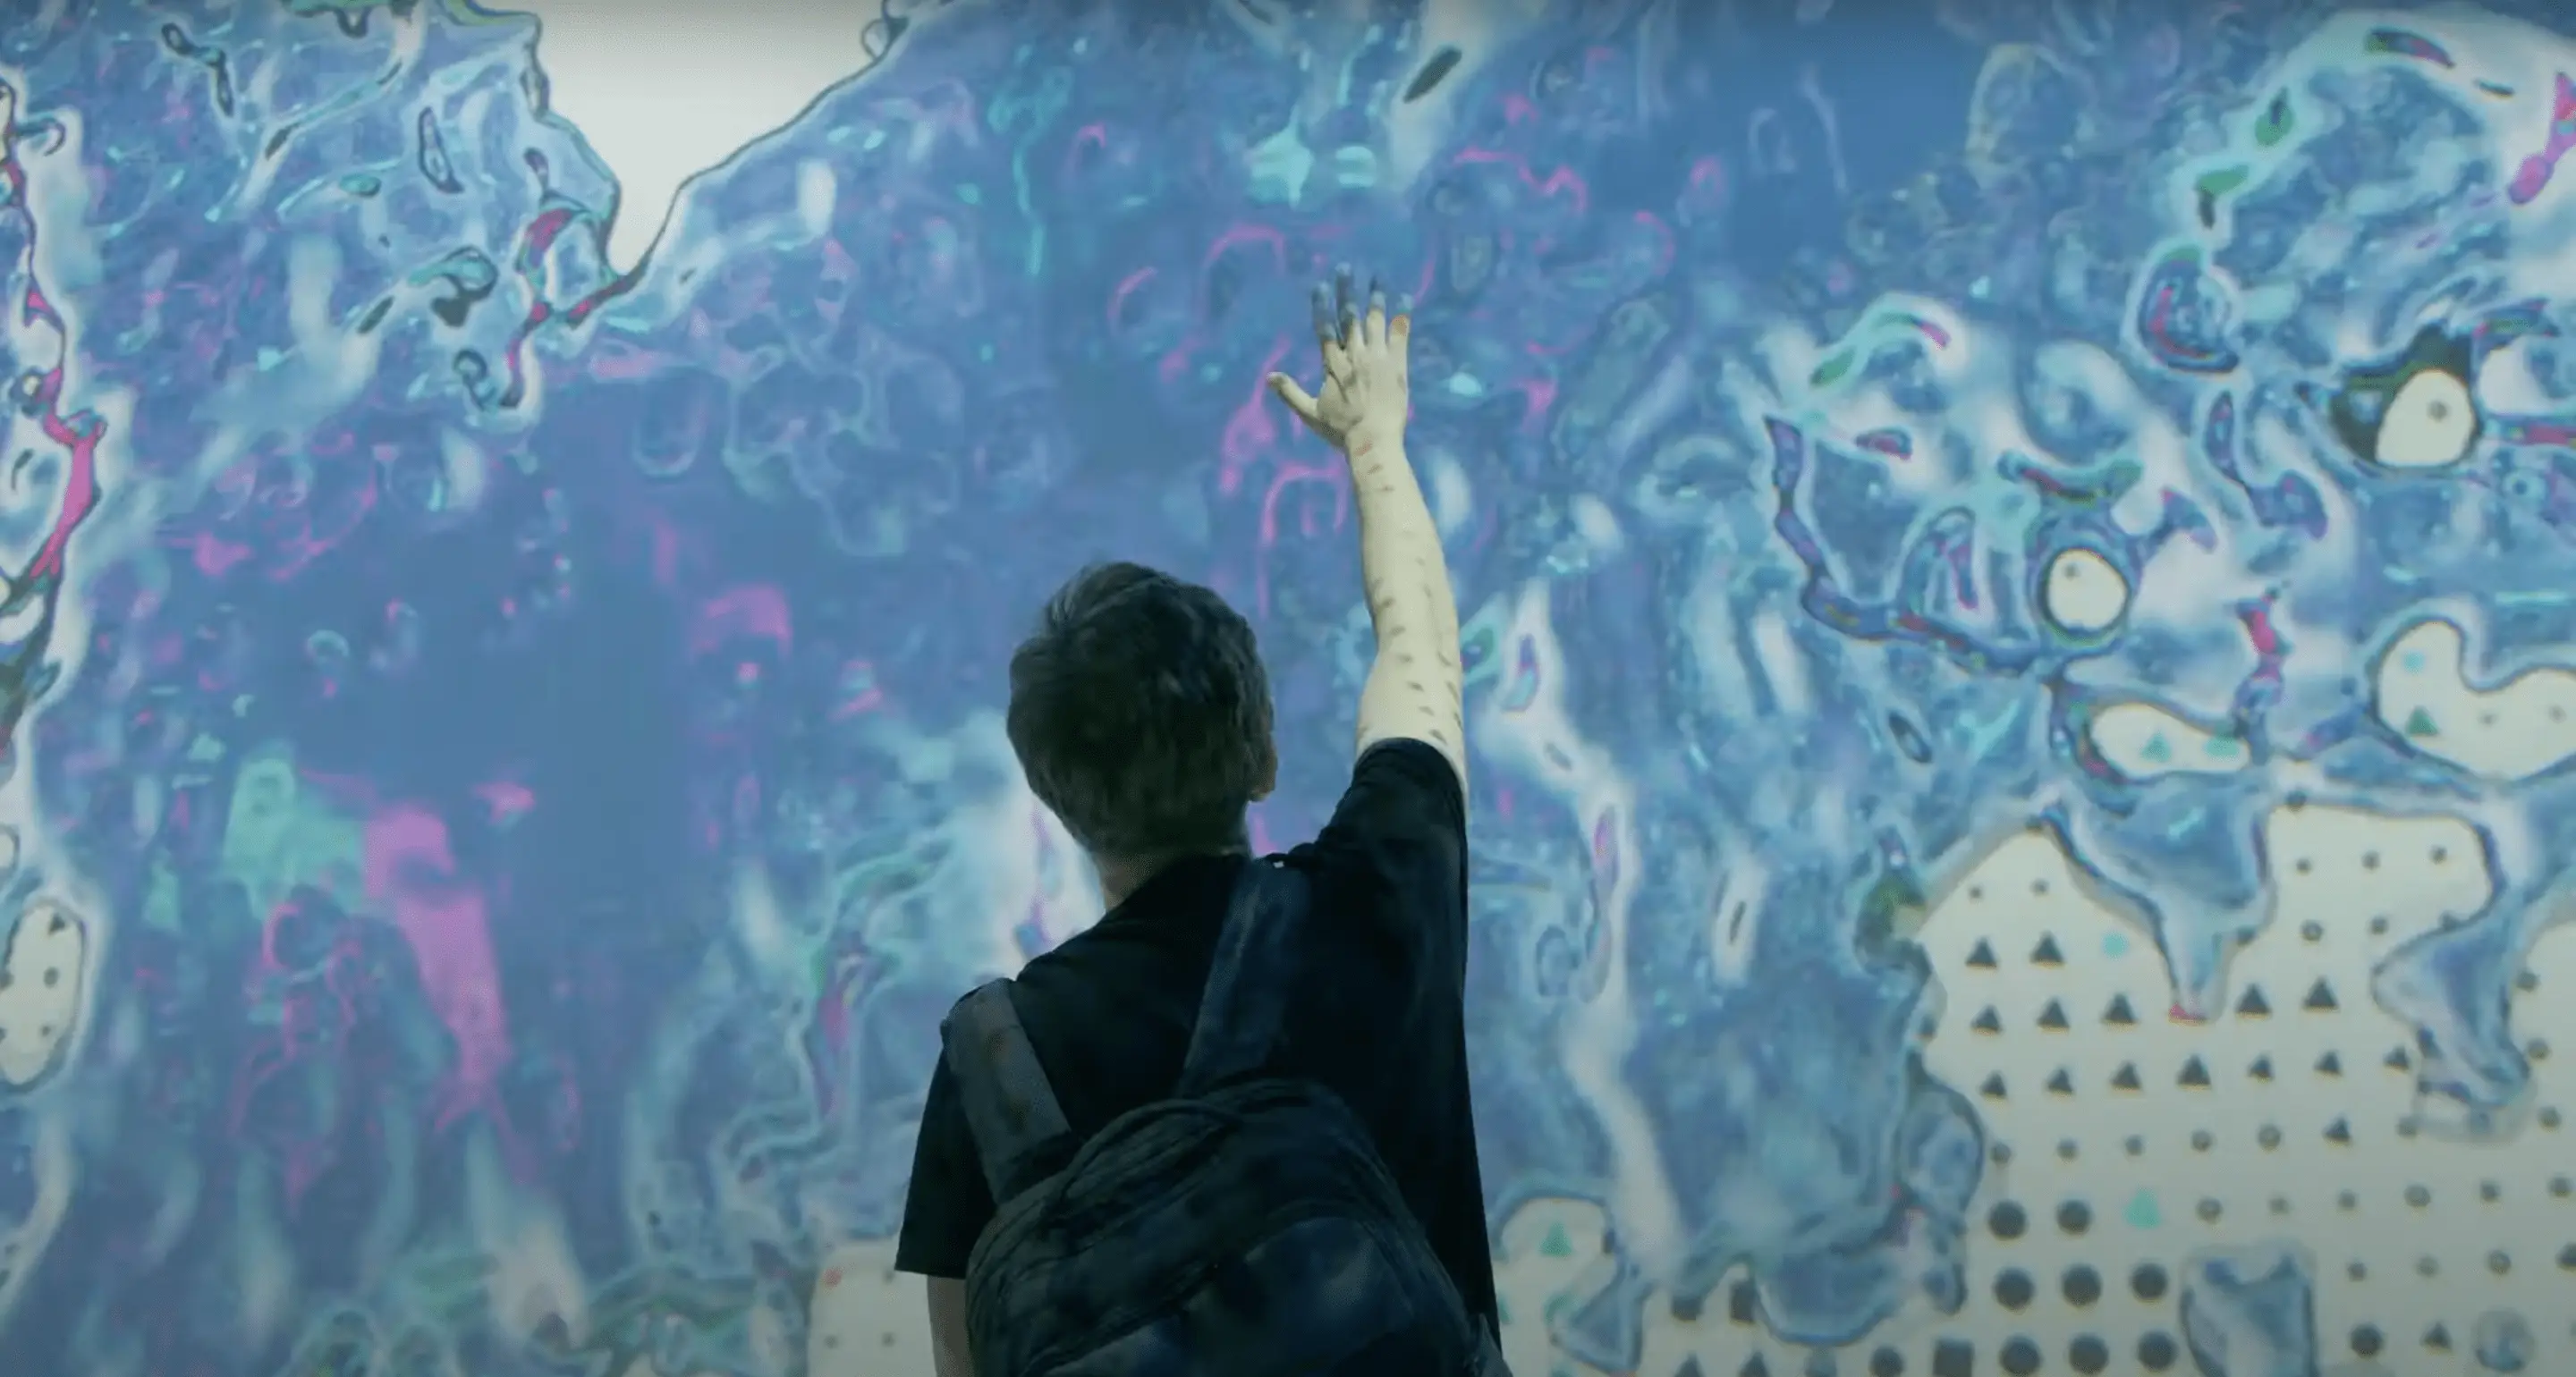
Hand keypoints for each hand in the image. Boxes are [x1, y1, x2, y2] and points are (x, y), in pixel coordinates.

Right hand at [1268, 266, 1410, 455]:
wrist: (1373, 441)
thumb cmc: (1341, 430)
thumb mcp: (1310, 413)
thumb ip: (1290, 393)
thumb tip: (1268, 377)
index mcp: (1333, 364)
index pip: (1325, 328)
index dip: (1322, 305)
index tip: (1321, 285)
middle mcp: (1354, 354)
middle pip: (1349, 317)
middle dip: (1347, 290)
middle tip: (1346, 268)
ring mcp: (1377, 357)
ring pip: (1375, 321)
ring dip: (1375, 297)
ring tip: (1377, 277)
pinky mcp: (1397, 364)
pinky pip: (1400, 335)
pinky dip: (1402, 316)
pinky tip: (1405, 298)